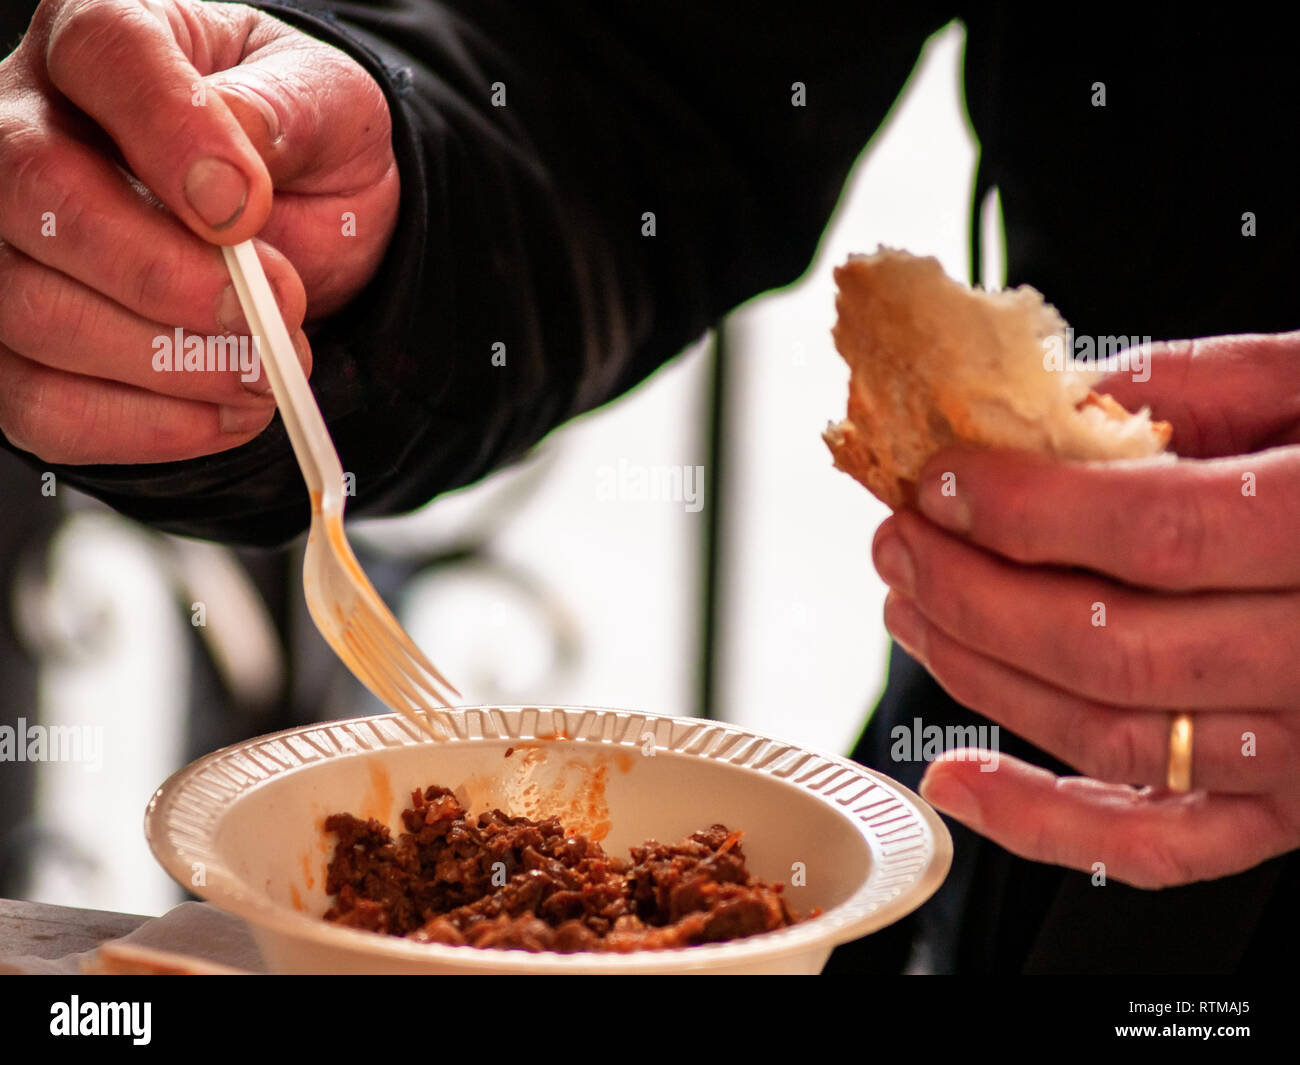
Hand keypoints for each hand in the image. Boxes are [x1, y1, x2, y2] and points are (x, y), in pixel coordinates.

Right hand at [0, 0, 399, 462]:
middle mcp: (26, 128)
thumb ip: (286, 120)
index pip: (107, 56)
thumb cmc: (298, 153)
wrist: (297, 225)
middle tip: (274, 318)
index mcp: (107, 41)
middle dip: (168, 279)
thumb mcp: (330, 111)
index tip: (248, 212)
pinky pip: (40, 404)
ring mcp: (4, 242)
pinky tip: (224, 412)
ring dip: (168, 366)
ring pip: (31, 312)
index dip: (175, 137)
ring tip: (266, 372)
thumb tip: (228, 183)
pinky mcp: (15, 344)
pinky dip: (146, 427)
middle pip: (39, 195)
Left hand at [872, 332, 1299, 887]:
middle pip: (1110, 648)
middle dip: (973, 592)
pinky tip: (960, 782)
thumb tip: (1052, 400)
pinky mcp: (1290, 809)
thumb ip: (1195, 386)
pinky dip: (1047, 825)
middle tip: (903, 539)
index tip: (938, 480)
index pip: (1152, 534)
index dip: (1023, 510)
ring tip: (913, 609)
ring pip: (1111, 736)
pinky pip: (1162, 845)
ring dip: (981, 676)